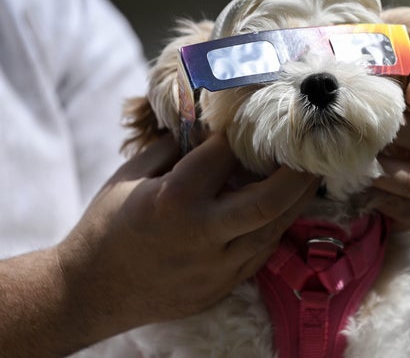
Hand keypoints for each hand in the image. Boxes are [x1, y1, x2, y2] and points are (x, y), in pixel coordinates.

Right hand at [56, 133, 318, 345]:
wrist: (92, 291)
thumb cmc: (107, 225)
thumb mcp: (130, 175)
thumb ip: (172, 148)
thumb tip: (206, 126)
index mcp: (175, 199)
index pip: (225, 156)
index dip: (242, 135)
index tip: (256, 121)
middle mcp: (202, 234)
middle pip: (269, 201)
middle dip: (298, 175)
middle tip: (314, 152)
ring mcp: (215, 267)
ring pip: (272, 231)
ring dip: (295, 203)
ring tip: (309, 178)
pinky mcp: (220, 287)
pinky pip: (260, 254)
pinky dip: (274, 228)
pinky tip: (282, 211)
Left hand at [372, 74, 409, 230]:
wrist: (401, 165)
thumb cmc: (393, 117)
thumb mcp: (394, 89)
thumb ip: (386, 69)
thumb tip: (354, 44)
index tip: (408, 92)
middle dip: (394, 134)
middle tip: (365, 130)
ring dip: (384, 171)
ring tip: (357, 163)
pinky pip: (408, 206)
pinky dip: (382, 199)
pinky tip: (362, 188)